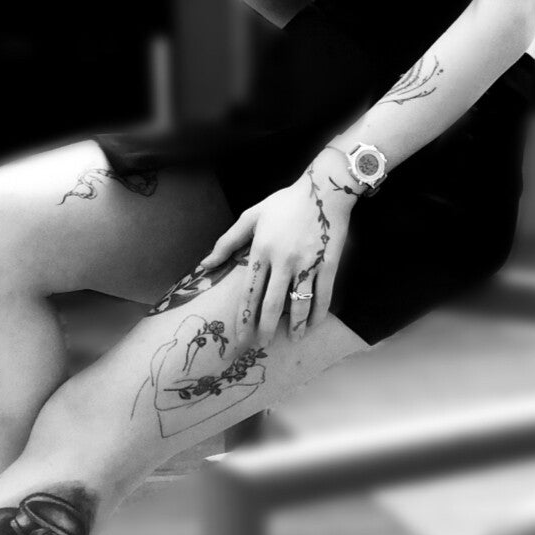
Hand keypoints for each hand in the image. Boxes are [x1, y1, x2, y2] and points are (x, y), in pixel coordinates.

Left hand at [201, 166, 353, 342]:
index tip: (240, 336)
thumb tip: (205, 264)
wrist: (324, 190)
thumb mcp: (252, 216)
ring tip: (294, 339)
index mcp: (261, 250)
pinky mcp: (329, 265)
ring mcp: (307, 264)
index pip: (249, 292)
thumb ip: (227, 241)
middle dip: (266, 328)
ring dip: (296, 325)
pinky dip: (318, 313)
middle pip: (272, 304)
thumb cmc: (285, 203)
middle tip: (262, 345)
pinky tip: (313, 324)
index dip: (244, 318)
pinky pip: (323, 296)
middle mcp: (283, 261)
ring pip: (299, 304)